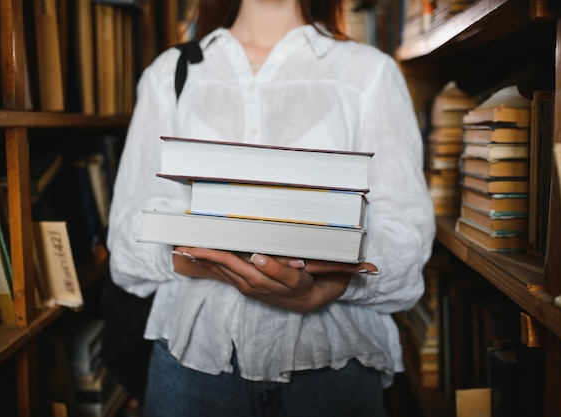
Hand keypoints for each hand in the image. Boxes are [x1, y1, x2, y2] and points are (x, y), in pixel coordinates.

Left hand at [172, 247, 375, 311]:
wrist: (310, 302)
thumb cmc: (324, 283)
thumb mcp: (337, 278)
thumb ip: (346, 271)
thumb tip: (372, 269)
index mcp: (298, 289)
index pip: (286, 279)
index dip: (273, 269)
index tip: (259, 257)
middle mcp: (273, 291)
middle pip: (248, 275)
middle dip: (223, 260)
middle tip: (201, 247)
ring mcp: (257, 289)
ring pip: (232, 274)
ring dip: (210, 261)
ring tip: (188, 246)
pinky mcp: (247, 284)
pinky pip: (226, 273)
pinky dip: (208, 262)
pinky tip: (192, 251)